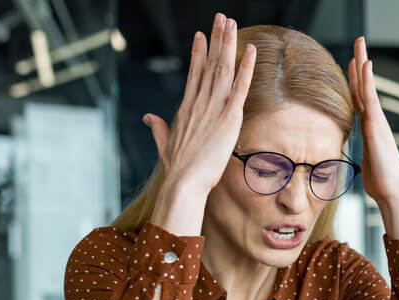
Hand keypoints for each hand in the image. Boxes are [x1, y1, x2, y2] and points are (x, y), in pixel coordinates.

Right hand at [144, 14, 255, 235]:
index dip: (199, 53)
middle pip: (209, 63)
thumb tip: (148, 117)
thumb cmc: (177, 169)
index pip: (195, 74)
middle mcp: (199, 102)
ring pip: (223, 68)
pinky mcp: (228, 117)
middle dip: (216, 39)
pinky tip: (250, 50)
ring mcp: (213, 107)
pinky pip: (240, 87)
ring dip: (228, 44)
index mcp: (187, 107)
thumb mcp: (165, 144)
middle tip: (221, 18)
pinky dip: (246, 67)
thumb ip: (158, 128)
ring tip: (231, 23)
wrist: (184, 182)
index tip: (201, 35)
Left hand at [348, 37, 398, 239]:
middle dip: (361, 63)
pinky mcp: (376, 128)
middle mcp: (375, 120)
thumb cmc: (380, 180)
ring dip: (363, 65)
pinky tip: (366, 66)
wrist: (392, 192)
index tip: (352, 61)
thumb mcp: (367, 160)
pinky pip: (371, 100)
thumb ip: (364, 150)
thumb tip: (359, 153)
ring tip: (360, 45)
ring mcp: (377, 122)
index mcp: (370, 126)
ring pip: (367, 88)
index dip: (356, 78)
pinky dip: (368, 82)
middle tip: (359, 41)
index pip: (360, 97)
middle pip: (364, 86)